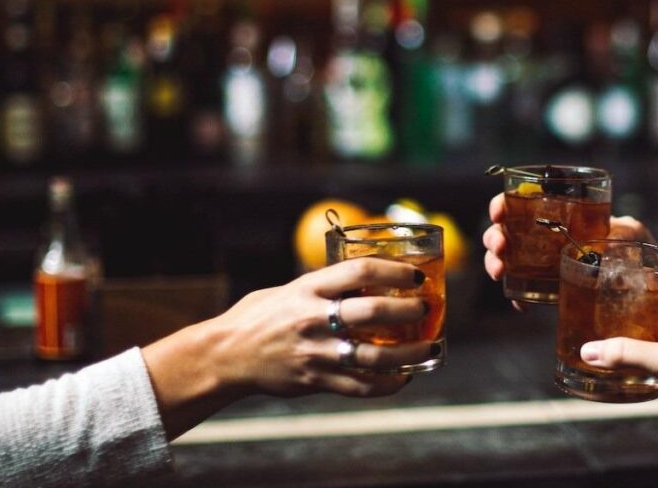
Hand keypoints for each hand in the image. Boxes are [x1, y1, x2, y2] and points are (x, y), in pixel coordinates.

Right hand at [143, 258, 430, 438]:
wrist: (226, 355)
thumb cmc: (260, 316)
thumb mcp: (290, 289)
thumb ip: (324, 286)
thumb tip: (365, 278)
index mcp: (308, 289)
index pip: (359, 272)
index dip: (394, 272)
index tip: (416, 276)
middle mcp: (313, 319)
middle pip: (372, 312)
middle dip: (408, 311)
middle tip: (427, 308)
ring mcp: (315, 353)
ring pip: (374, 356)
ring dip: (410, 353)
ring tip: (431, 348)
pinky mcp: (315, 380)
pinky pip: (360, 386)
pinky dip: (388, 384)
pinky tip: (405, 377)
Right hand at [482, 192, 655, 308]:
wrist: (641, 276)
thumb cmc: (633, 244)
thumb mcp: (629, 230)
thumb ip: (624, 229)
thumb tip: (617, 232)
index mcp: (556, 213)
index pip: (520, 203)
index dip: (502, 204)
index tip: (499, 212)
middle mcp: (543, 237)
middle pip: (505, 231)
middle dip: (494, 237)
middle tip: (500, 246)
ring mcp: (541, 263)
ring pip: (505, 259)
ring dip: (495, 262)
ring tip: (499, 271)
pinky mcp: (547, 289)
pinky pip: (523, 291)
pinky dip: (517, 296)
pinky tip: (521, 303)